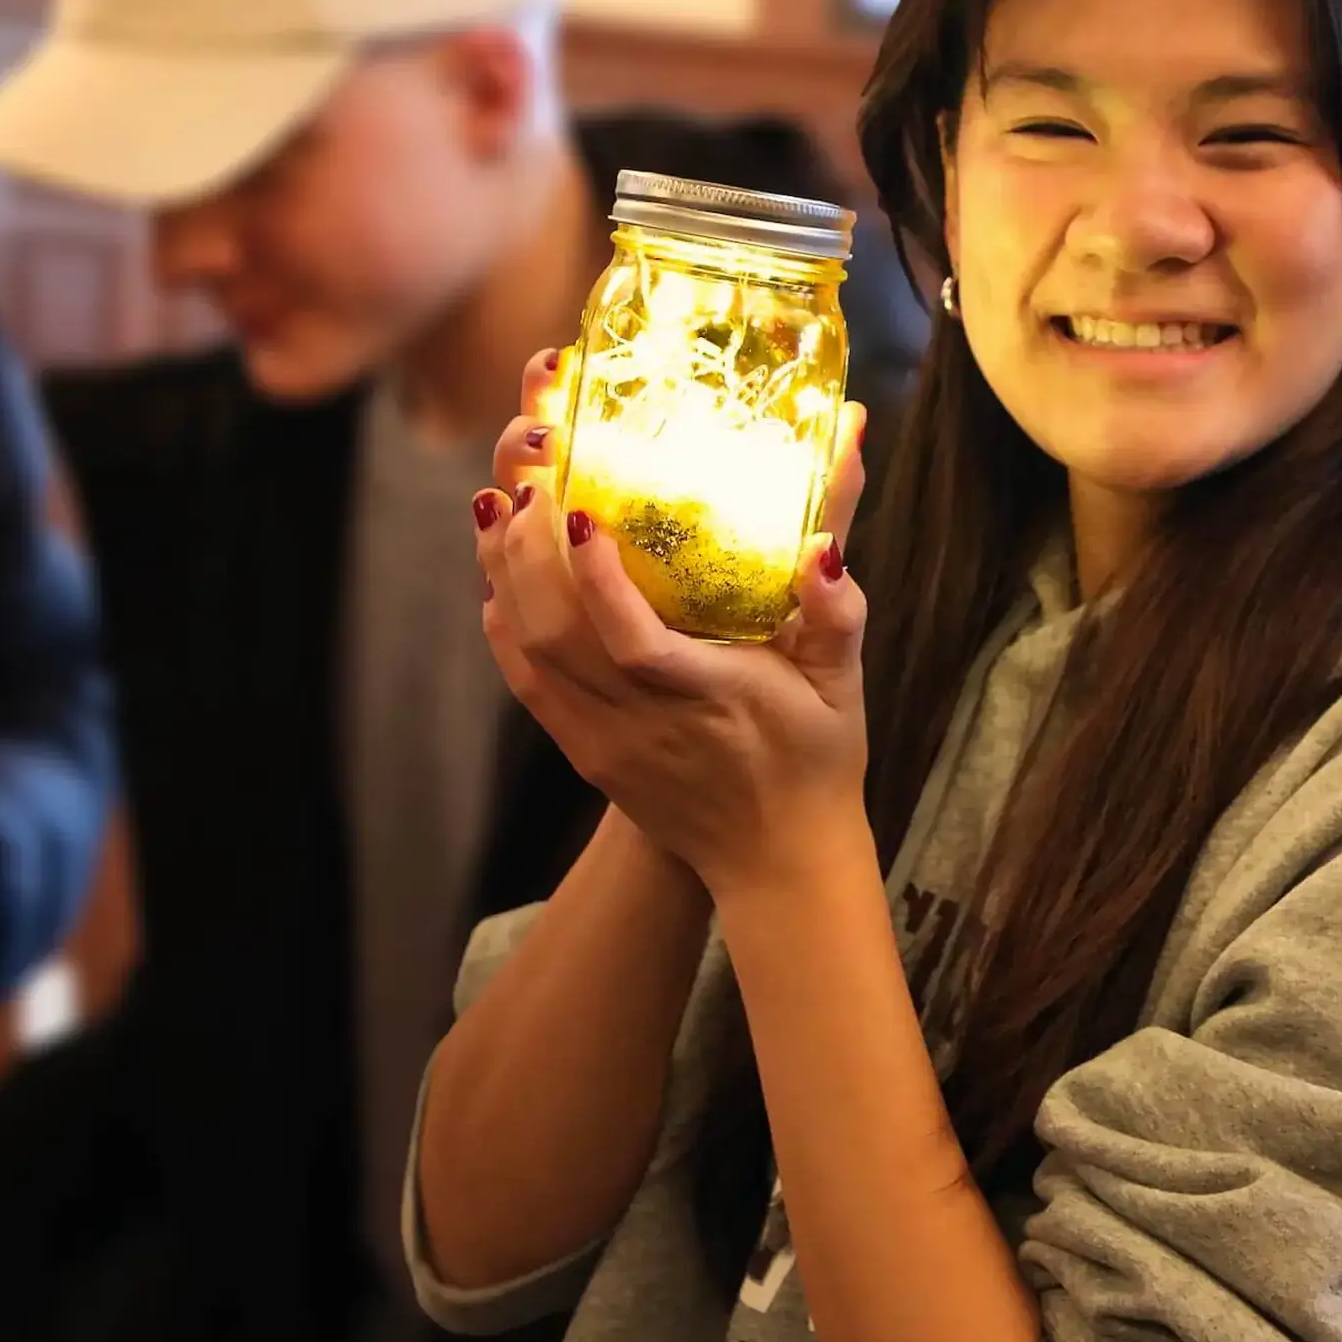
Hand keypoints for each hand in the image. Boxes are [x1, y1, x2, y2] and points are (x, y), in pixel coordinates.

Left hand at [476, 348, 871, 901]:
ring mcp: (607, 742)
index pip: (636, 642)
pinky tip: (499, 581)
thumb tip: (823, 546)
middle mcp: (646, 724)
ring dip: (505, 577)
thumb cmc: (816, 761)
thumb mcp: (842, 685)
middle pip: (558, 638)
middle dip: (528, 553)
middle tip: (527, 482)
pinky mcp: (587, 754)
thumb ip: (837, 613)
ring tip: (499, 509)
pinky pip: (527, 687)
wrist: (777, 859)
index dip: (599, 580)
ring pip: (532, 655)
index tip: (580, 512)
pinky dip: (504, 630)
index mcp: (711, 698)